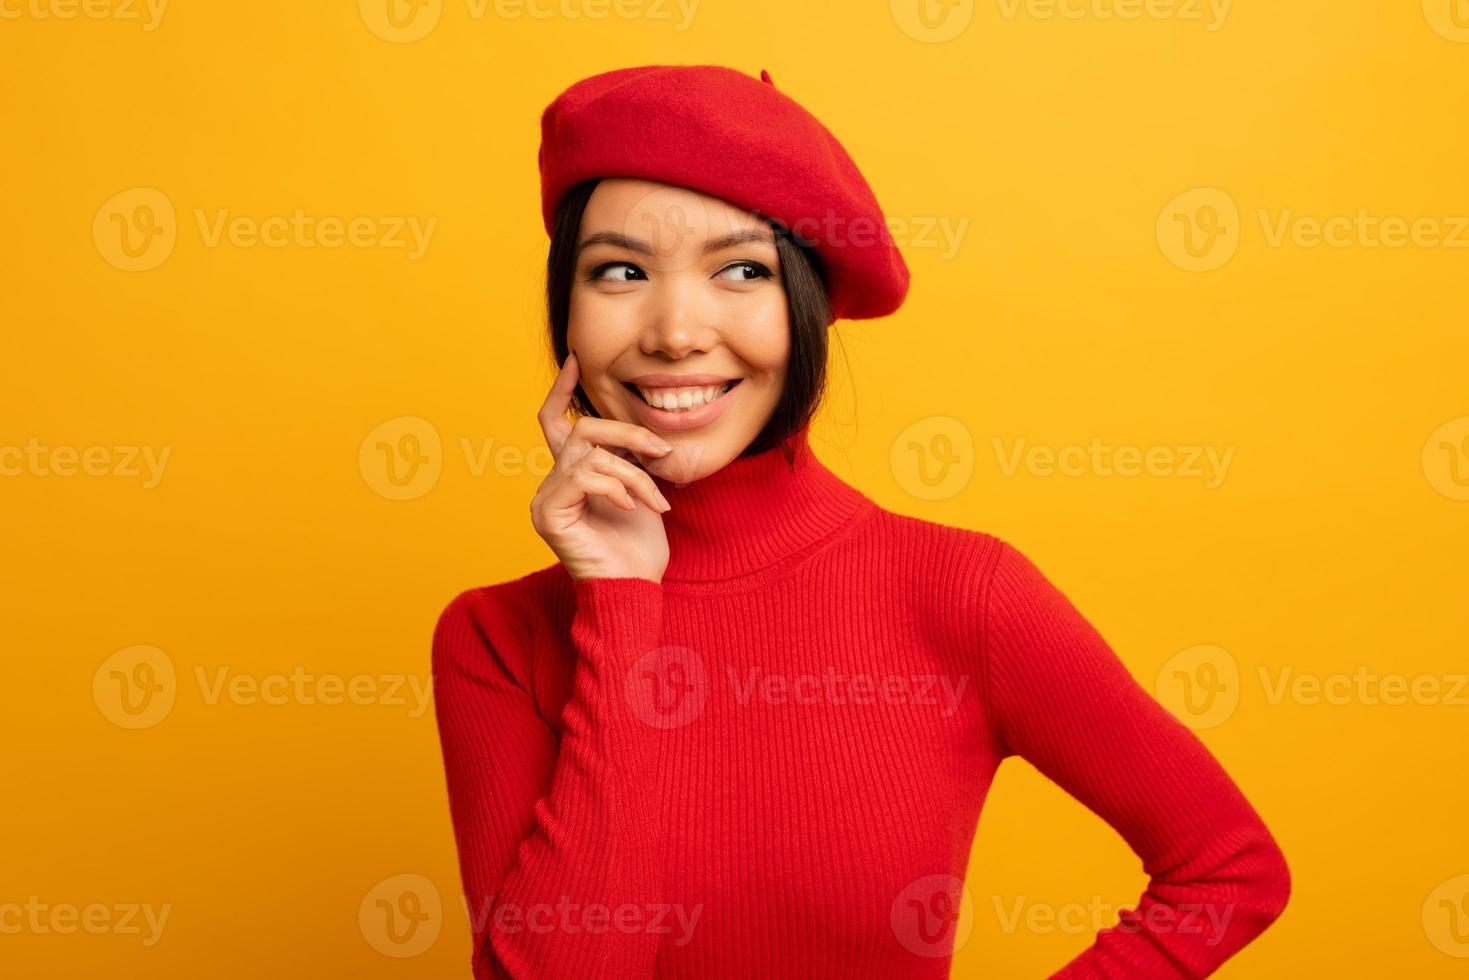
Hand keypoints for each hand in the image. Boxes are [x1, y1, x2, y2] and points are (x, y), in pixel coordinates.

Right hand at [531, 351, 673, 582]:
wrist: (635, 588)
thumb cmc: (639, 547)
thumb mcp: (640, 489)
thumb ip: (629, 459)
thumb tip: (641, 432)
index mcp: (571, 476)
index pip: (557, 424)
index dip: (562, 390)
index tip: (577, 359)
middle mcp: (552, 484)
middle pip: (582, 430)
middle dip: (628, 435)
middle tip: (662, 452)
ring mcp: (545, 499)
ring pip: (589, 454)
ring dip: (633, 473)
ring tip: (655, 500)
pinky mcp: (548, 514)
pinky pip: (584, 476)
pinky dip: (616, 487)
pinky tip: (631, 509)